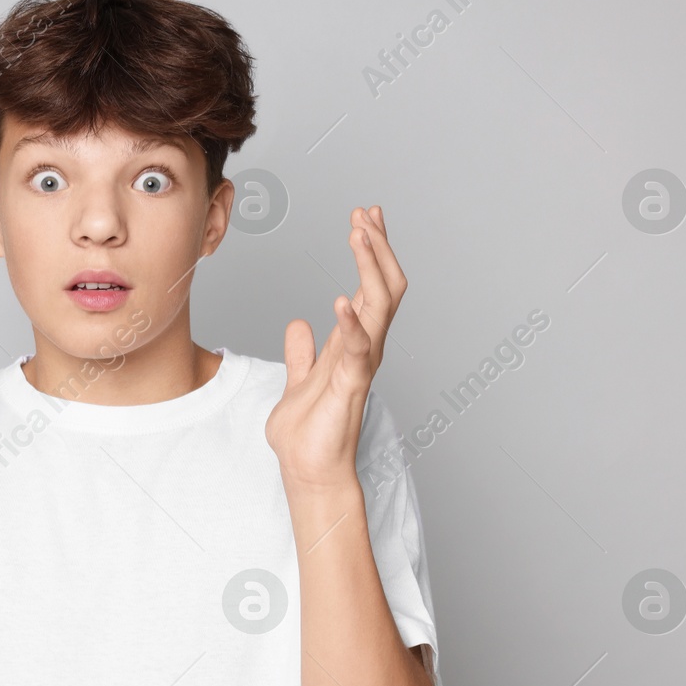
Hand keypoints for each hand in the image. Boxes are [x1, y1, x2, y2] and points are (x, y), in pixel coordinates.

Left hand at [265, 205, 405, 493]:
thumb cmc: (307, 433)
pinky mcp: (350, 387)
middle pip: (386, 287)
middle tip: (367, 214)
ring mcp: (361, 366)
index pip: (370, 287)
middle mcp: (365, 350)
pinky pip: (357, 349)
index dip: (370, 252)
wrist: (307, 471)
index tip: (363, 218)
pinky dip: (351, 323)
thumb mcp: (299, 380)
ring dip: (370, 268)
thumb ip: (302, 352)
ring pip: (380, 307)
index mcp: (354, 344)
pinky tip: (340, 299)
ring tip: (360, 233)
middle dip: (378, 248)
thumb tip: (299, 324)